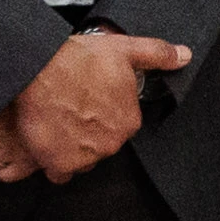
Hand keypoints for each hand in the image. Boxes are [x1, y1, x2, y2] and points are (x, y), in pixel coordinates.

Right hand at [3, 29, 184, 179]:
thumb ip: (157, 54)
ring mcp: (83, 156)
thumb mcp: (124, 49)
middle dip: (88, 134)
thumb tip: (182, 56)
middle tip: (71, 113)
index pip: (120, 127)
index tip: (91, 105)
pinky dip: (52, 161)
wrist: (37, 71)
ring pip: (80, 160)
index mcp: (128, 122)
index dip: (104, 116)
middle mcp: (109, 144)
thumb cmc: (76, 61)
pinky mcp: (57, 163)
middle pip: (100, 146)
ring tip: (57, 125)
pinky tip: (47, 143)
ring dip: (71, 149)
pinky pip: (58, 172)